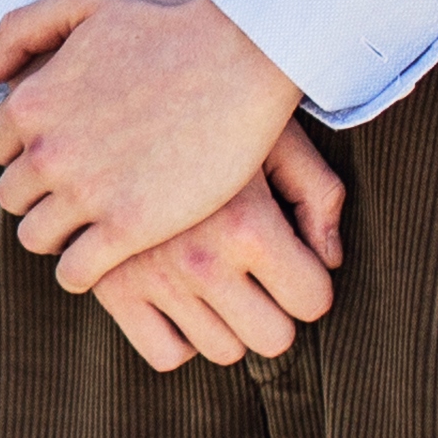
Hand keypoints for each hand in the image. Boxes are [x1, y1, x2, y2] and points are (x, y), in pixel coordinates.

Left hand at [0, 0, 305, 292]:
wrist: (241, 56)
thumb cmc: (168, 24)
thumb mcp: (84, 1)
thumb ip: (20, 31)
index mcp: (29, 103)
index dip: (27, 153)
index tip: (61, 156)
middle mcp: (47, 152)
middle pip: (12, 197)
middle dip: (37, 195)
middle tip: (76, 194)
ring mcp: (86, 193)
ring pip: (35, 237)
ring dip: (54, 235)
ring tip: (88, 228)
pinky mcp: (129, 227)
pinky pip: (75, 273)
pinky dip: (80, 272)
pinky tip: (103, 258)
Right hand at [79, 124, 349, 372]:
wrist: (112, 83)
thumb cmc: (210, 106)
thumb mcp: (277, 135)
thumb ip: (318, 194)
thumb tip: (327, 259)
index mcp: (248, 225)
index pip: (312, 300)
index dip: (310, 281)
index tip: (294, 259)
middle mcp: (201, 260)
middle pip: (272, 339)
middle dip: (275, 311)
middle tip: (260, 277)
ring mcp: (151, 277)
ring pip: (222, 350)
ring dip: (228, 322)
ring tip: (218, 279)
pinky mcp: (110, 287)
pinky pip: (165, 354)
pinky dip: (178, 336)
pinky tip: (180, 296)